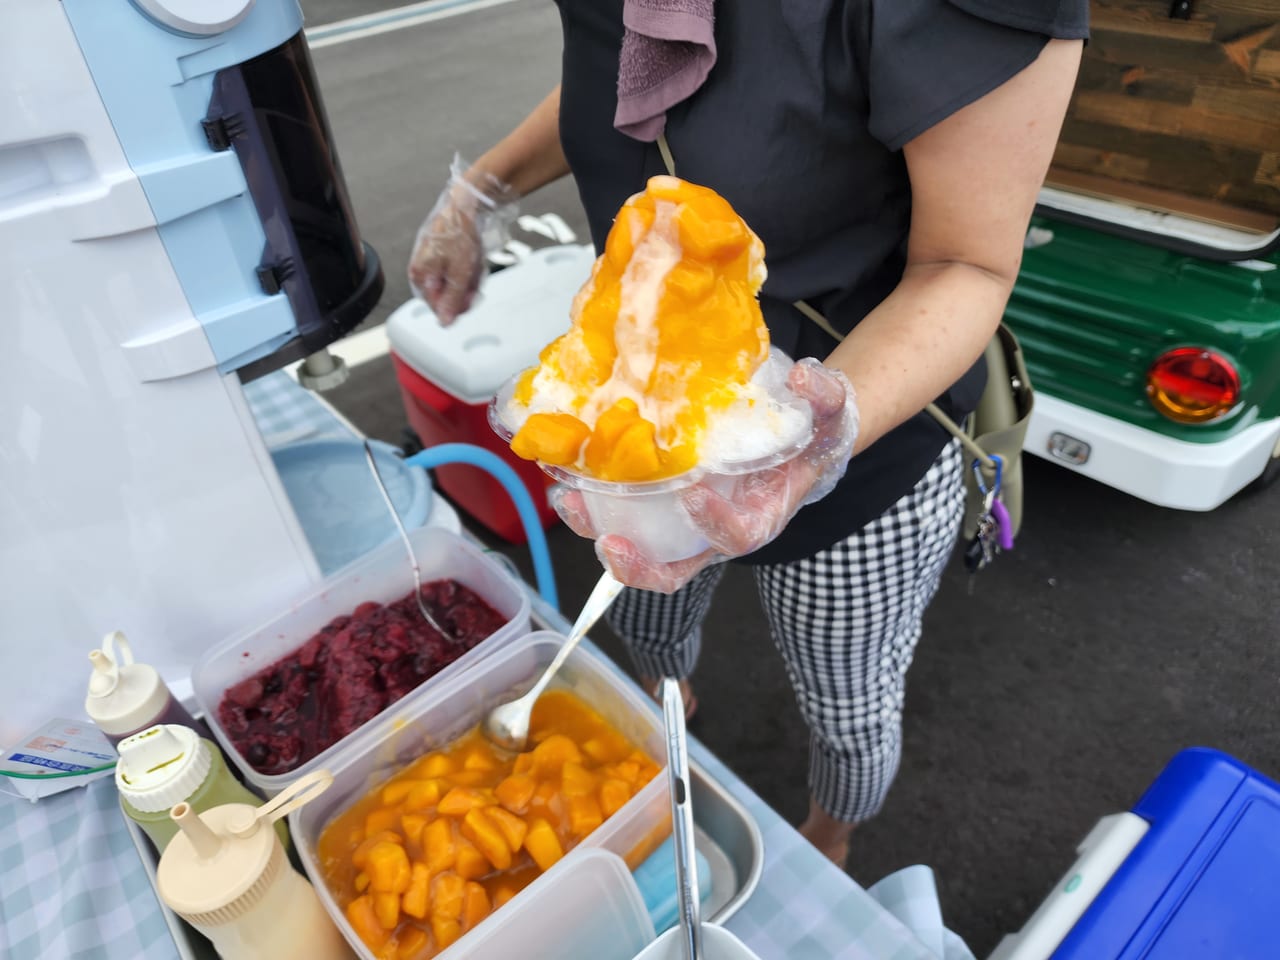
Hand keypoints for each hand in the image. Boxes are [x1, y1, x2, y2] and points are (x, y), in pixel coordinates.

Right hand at [407, 154, 516, 325]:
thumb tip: (445, 322)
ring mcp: (436, 258)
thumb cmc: (460, 231)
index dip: (455, 306)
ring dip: (469, 278)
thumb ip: (452, 300)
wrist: (470, 200)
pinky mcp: (447, 251)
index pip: (435, 305)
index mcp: (420, 273)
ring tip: (475, 263)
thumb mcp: (460, 273)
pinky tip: (475, 258)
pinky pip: (460, 269)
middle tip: (474, 280)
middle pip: (445, 294)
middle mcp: (424, 266)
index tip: (470, 299)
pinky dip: (470, 268)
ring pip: (455, 282)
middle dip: (463, 290)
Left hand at [552, 358, 858, 591]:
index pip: (737, 535)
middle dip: (639, 566)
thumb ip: (825, 396)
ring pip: (638, 547)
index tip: (694, 494)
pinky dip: (594, 499)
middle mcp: (715, 531)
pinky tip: (567, 473)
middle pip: (675, 569)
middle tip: (610, 543)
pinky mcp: (660, 504)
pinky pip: (624, 513)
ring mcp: (683, 523)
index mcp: (760, 516)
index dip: (715, 522)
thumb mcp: (830, 414)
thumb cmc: (809, 435)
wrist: (795, 440)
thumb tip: (805, 379)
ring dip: (599, 530)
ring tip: (569, 502)